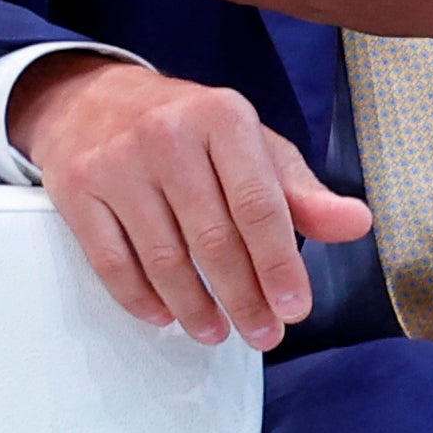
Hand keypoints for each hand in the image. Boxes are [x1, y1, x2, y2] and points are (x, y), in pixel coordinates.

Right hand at [10, 54, 373, 346]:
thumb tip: (356, 224)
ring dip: (195, 308)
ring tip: (216, 331)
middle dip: (244, 298)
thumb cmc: (184, 128)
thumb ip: (301, 191)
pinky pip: (112, 262)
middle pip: (213, 239)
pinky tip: (164, 315)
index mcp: (221, 117)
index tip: (294, 309)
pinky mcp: (76, 190)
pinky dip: (141, 299)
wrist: (88, 98)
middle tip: (262, 334)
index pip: (258, 204)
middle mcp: (166, 134)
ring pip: (163, 258)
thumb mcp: (250, 145)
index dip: (279, 264)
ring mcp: (115, 163)